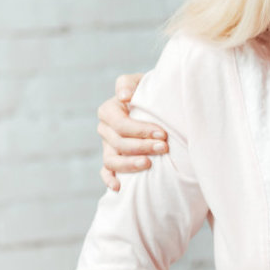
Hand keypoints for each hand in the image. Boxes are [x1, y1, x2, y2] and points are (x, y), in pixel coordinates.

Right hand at [97, 72, 166, 189]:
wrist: (154, 105)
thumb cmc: (149, 92)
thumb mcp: (140, 82)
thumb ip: (129, 84)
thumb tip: (123, 97)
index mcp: (109, 110)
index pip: (120, 124)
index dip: (140, 130)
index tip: (162, 133)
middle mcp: (105, 129)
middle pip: (119, 143)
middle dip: (142, 146)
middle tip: (164, 148)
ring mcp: (107, 146)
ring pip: (111, 160)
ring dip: (129, 164)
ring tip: (149, 164)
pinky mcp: (112, 159)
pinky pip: (106, 172)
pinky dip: (110, 180)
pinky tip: (119, 187)